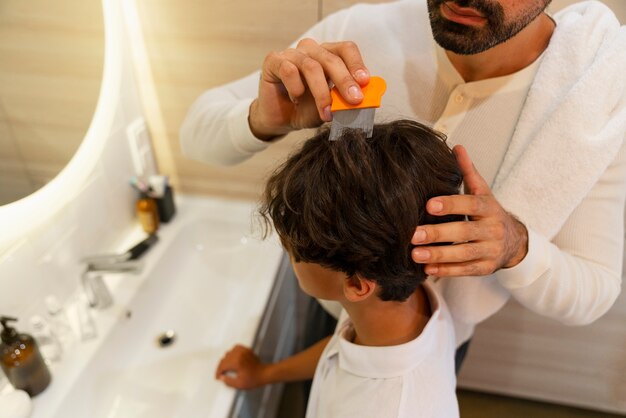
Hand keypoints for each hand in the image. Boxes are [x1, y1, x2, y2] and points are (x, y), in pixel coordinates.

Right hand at [215, 345, 269, 389]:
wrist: (264, 373)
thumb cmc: (254, 379)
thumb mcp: (239, 384)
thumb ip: (228, 382)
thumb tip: (222, 378)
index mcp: (237, 362)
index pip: (222, 365)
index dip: (218, 372)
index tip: (218, 377)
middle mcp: (239, 354)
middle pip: (224, 359)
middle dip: (221, 367)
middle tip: (221, 374)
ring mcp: (243, 351)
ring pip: (228, 353)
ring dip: (226, 360)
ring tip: (226, 368)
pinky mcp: (246, 349)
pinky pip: (235, 348)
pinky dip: (232, 353)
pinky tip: (232, 359)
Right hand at [249, 38, 369, 139]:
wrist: (280, 120)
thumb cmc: (307, 109)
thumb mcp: (331, 107)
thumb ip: (344, 101)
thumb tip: (362, 100)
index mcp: (328, 55)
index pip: (346, 49)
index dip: (356, 64)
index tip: (364, 81)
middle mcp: (311, 50)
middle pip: (331, 59)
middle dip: (344, 80)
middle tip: (354, 99)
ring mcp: (292, 53)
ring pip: (311, 66)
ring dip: (321, 93)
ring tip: (325, 113)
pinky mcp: (274, 61)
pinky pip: (289, 70)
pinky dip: (296, 89)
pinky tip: (296, 99)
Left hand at [411, 145, 527, 276]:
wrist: (515, 242)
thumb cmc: (489, 213)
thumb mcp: (483, 192)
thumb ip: (468, 172)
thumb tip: (456, 147)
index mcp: (489, 207)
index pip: (471, 204)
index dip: (451, 204)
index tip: (429, 204)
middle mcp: (492, 229)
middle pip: (465, 231)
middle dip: (438, 234)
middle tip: (413, 235)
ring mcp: (490, 250)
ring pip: (464, 254)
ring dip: (439, 255)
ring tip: (415, 254)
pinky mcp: (486, 268)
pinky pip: (466, 270)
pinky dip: (447, 271)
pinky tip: (428, 270)